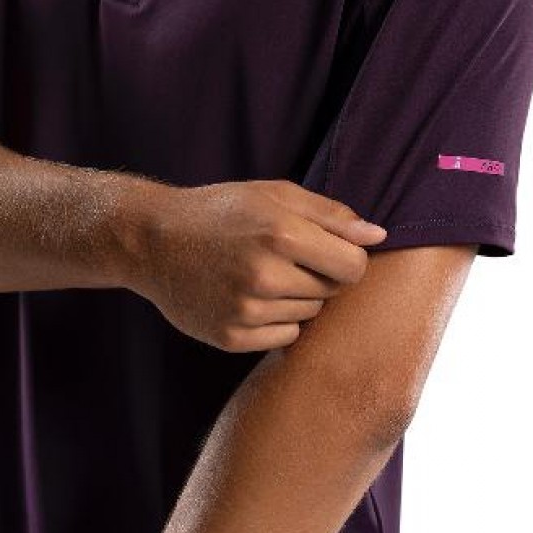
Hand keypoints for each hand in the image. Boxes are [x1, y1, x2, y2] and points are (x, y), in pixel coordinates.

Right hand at [129, 179, 386, 351]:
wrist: (153, 240)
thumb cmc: (222, 210)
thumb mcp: (275, 194)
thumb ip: (332, 215)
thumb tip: (379, 236)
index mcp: (281, 232)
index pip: (354, 266)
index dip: (348, 258)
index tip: (328, 250)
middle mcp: (265, 274)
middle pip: (332, 292)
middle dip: (319, 275)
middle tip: (285, 258)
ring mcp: (246, 310)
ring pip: (309, 315)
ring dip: (297, 297)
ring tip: (262, 274)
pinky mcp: (231, 338)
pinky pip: (283, 336)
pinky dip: (275, 320)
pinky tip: (249, 297)